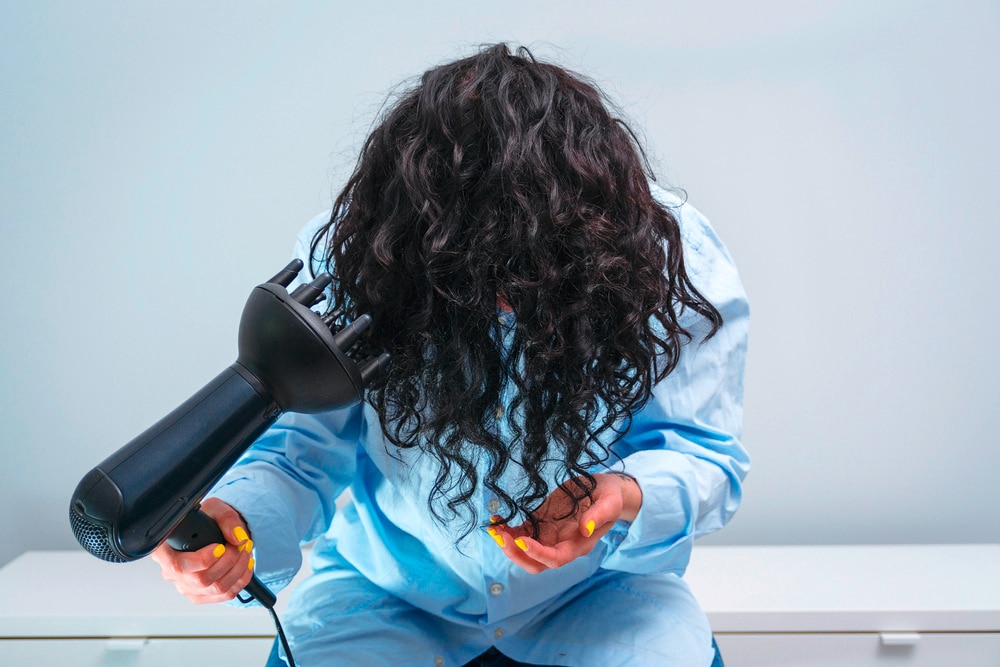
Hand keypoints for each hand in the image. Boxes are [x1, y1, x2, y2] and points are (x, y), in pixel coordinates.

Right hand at [150, 497, 255, 603]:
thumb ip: (227, 519)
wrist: (213, 530)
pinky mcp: (200, 595)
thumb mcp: (216, 509)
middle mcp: (170, 571)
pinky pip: (224, 595)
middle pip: (200, 579)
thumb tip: (238, 538)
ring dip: (238, 569)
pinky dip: (241, 579)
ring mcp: (185, 586)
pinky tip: (244, 565)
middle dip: (228, 561)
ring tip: (245, 551)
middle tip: (240, 545)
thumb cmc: (207, 520)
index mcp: (164, 549)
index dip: (201, 560)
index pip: (176, 564)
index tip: (220, 547)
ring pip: (215, 588)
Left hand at [489, 473, 641, 573]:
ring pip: (524, 552)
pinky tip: (496, 519)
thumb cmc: (610, 496)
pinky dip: (507, 530)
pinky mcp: (541, 524)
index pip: (555, 559)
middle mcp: (562, 545)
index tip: (522, 541)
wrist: (605, 490)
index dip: (538, 553)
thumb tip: (586, 529)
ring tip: (493, 528)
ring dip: (507, 543)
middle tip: (499, 537)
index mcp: (579, 544)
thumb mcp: (609, 502)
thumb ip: (599, 516)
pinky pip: (521, 534)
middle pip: (535, 563)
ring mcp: (550, 536)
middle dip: (515, 554)